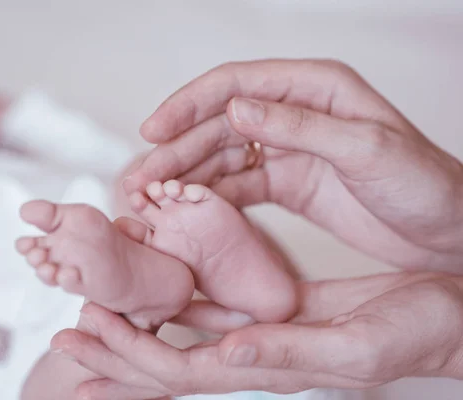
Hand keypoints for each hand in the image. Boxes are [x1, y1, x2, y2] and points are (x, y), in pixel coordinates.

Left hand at [52, 272, 462, 398]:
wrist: (442, 314)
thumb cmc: (415, 332)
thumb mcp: (356, 344)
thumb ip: (291, 354)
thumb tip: (228, 352)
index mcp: (268, 365)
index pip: (180, 370)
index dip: (128, 357)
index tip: (81, 341)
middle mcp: (253, 351)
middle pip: (167, 356)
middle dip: (115, 348)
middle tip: (65, 335)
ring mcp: (258, 329)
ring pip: (181, 330)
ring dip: (136, 322)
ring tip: (93, 310)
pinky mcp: (269, 305)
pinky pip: (211, 303)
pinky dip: (175, 298)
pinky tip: (152, 289)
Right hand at [122, 59, 462, 271]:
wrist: (446, 234)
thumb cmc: (423, 186)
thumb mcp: (365, 150)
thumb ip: (300, 126)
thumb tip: (236, 109)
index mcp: (316, 89)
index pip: (237, 84)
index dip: (189, 104)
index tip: (154, 130)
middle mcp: (295, 113)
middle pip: (219, 122)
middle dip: (178, 148)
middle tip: (143, 176)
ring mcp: (288, 149)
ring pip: (222, 155)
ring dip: (186, 174)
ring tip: (152, 195)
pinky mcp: (286, 183)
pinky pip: (237, 184)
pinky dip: (209, 195)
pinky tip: (186, 209)